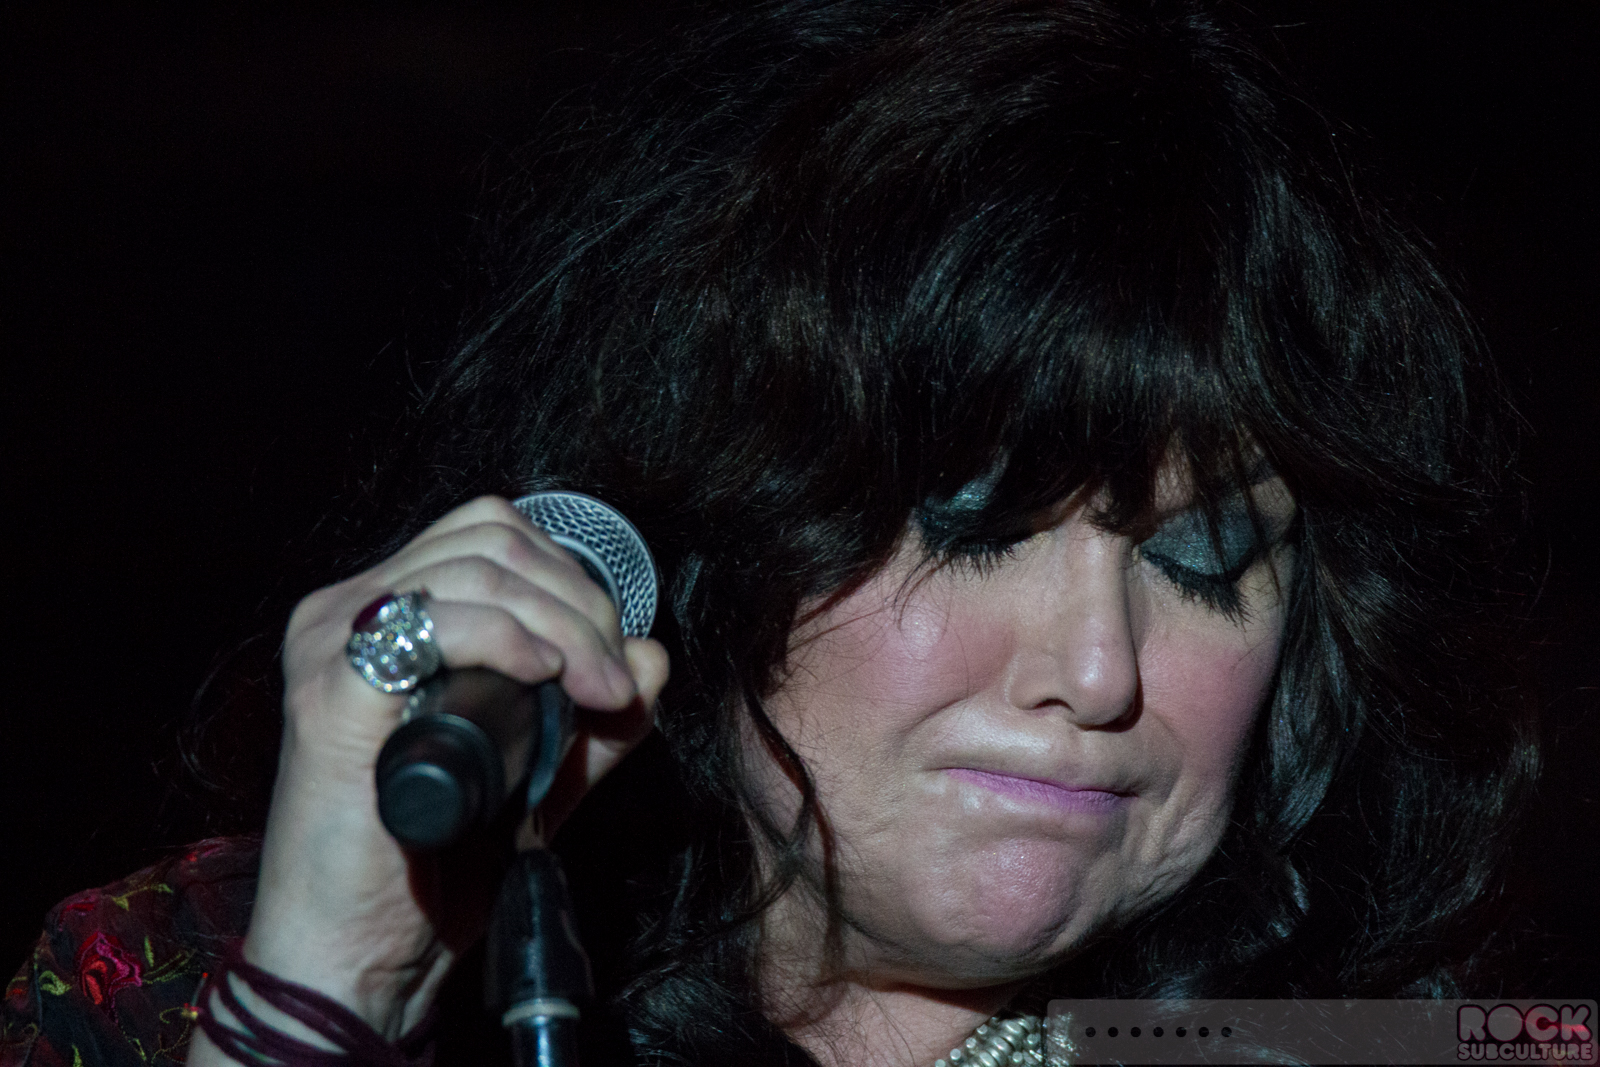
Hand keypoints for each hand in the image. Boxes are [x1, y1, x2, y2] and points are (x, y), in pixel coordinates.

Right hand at [188, 496, 668, 1060]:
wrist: (359, 957)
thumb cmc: (429, 870)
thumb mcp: (535, 781)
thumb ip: (593, 723)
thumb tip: (652, 657)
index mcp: (383, 616)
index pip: (492, 533)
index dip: (572, 582)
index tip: (617, 664)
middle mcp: (344, 613)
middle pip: (491, 540)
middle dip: (581, 604)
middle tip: (615, 684)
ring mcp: (329, 648)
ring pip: (476, 572)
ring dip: (565, 626)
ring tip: (601, 696)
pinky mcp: (330, 696)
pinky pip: (435, 626)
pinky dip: (509, 640)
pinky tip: (546, 679)